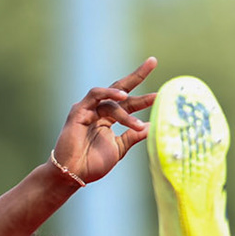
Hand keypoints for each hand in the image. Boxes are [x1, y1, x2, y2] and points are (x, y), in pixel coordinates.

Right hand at [49, 57, 156, 185]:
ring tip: (148, 101)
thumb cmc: (92, 164)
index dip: (144, 98)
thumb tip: (151, 127)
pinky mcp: (79, 110)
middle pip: (120, 88)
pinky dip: (109, 94)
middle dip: (137, 75)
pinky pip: (95, 95)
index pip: (129, 103)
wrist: (73, 173)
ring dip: (129, 100)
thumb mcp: (119, 149)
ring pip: (112, 99)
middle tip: (152, 61)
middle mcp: (100, 110)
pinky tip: (122, 96)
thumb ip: (132, 137)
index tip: (161, 94)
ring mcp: (89, 109)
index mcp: (109, 119)